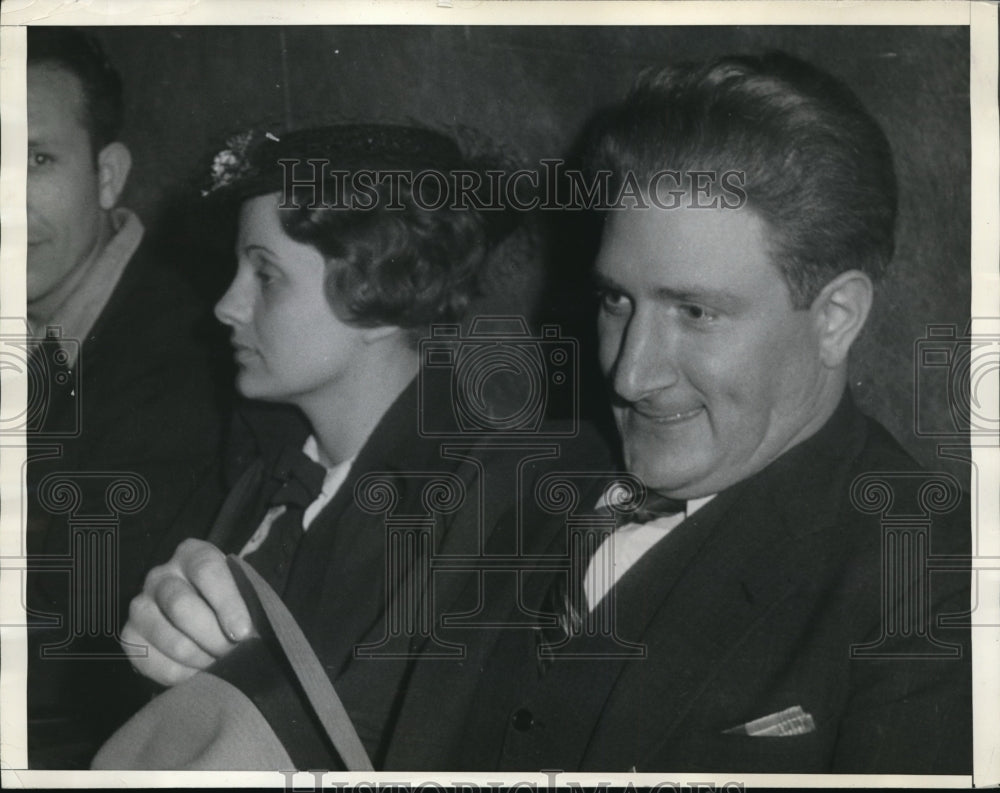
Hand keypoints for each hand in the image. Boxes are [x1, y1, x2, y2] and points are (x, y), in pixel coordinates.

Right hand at [121, 538, 254, 685]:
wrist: (203, 618)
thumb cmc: (231, 602)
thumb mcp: (244, 592)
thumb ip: (249, 604)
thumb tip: (251, 634)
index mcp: (193, 554)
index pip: (207, 571)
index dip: (227, 603)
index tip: (243, 632)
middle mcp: (161, 575)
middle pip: (182, 605)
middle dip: (213, 636)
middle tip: (233, 653)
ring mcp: (140, 605)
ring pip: (167, 637)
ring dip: (199, 657)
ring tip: (219, 664)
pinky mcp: (129, 636)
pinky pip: (150, 661)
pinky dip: (179, 674)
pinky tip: (198, 673)